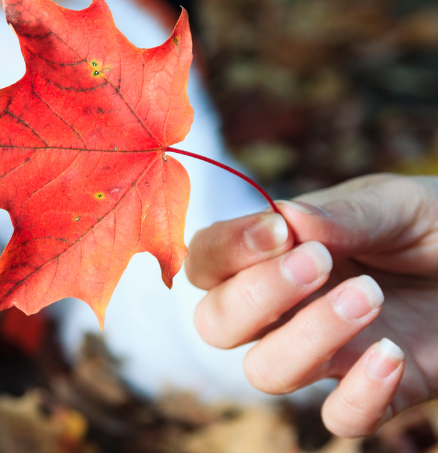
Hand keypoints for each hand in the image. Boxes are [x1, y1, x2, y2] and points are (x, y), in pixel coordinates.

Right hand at [185, 174, 437, 436]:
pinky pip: (340, 419)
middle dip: (255, 297)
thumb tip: (284, 217)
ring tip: (369, 297)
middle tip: (317, 264)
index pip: (208, 262)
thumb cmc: (435, 226)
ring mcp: (327, 354)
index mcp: (274, 256)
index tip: (277, 231)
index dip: (226, 250)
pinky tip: (391, 356)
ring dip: (307, 338)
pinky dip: (359, 394)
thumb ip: (340, 214)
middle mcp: (285, 310)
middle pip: (216, 324)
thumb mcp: (393, 204)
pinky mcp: (376, 392)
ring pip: (266, 372)